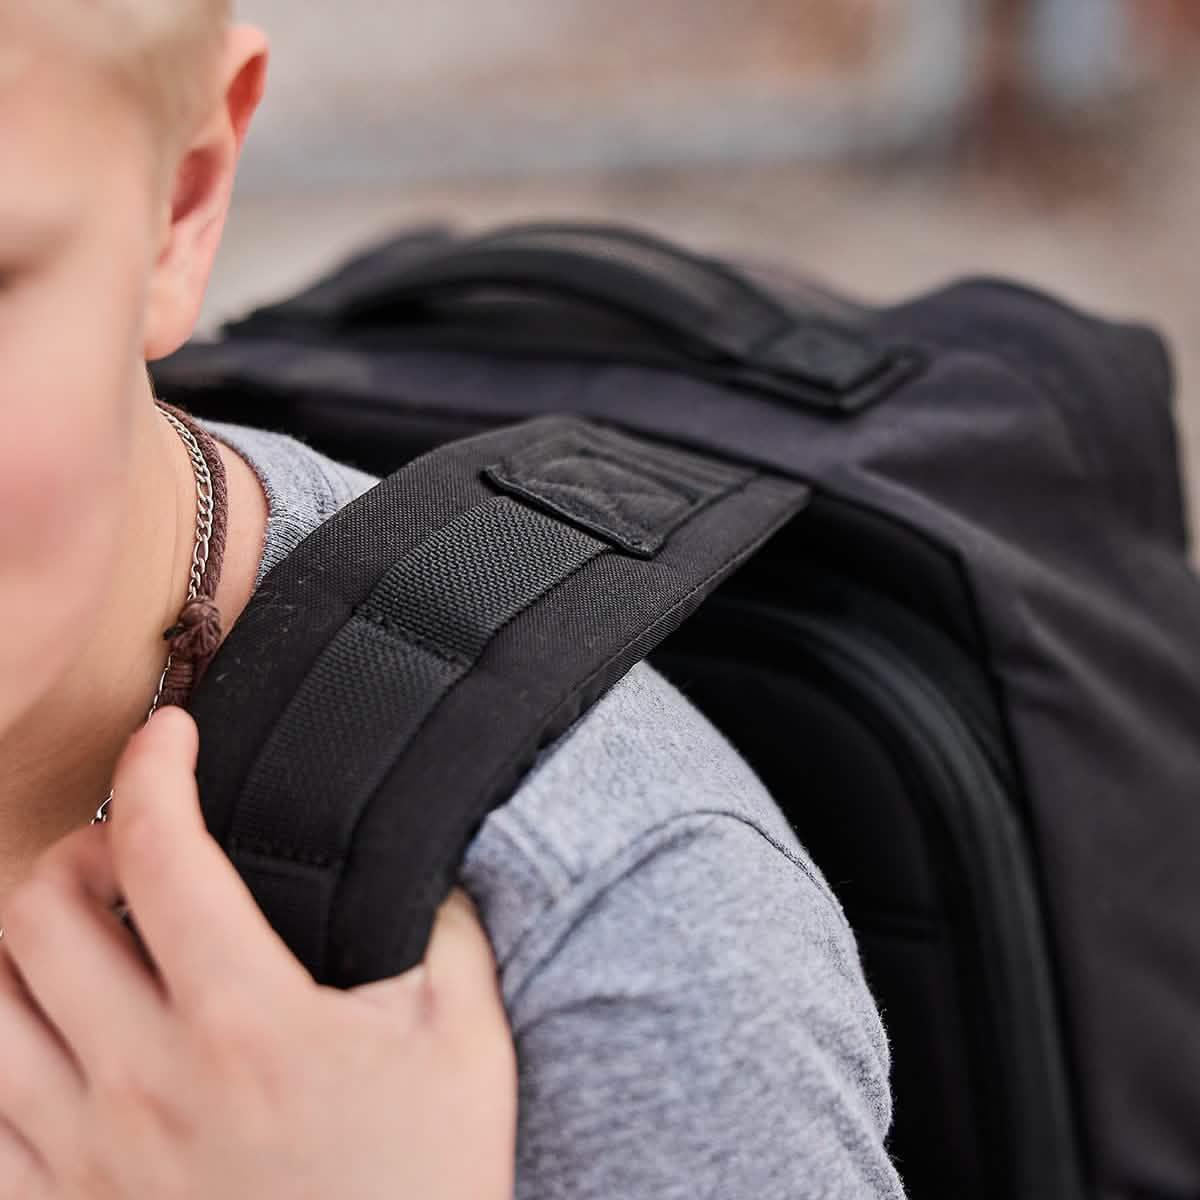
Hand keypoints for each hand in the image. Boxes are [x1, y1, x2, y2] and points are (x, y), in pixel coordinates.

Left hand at [0, 707, 516, 1198]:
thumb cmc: (425, 1182)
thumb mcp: (464, 1039)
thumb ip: (441, 924)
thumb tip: (411, 850)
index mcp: (247, 1024)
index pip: (160, 850)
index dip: (153, 764)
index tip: (169, 734)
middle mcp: (146, 1083)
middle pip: (38, 911)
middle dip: (79, 845)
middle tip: (131, 847)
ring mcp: (86, 1158)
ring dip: (24, 939)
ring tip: (86, 931)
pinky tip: (50, 1030)